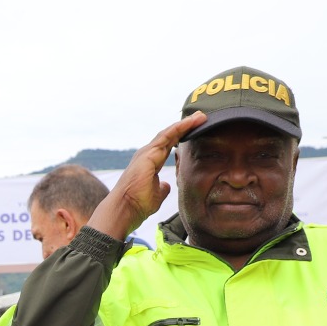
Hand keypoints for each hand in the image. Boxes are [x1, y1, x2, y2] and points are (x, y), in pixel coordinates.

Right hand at [87, 113, 206, 241]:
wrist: (125, 209)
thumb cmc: (137, 205)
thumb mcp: (156, 195)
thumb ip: (162, 187)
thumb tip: (166, 185)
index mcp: (150, 163)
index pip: (168, 146)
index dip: (182, 137)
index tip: (196, 130)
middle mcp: (147, 154)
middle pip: (170, 136)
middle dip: (185, 127)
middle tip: (201, 117)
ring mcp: (147, 152)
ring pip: (169, 133)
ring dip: (185, 124)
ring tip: (201, 116)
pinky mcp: (148, 153)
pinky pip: (167, 136)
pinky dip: (180, 128)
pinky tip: (191, 122)